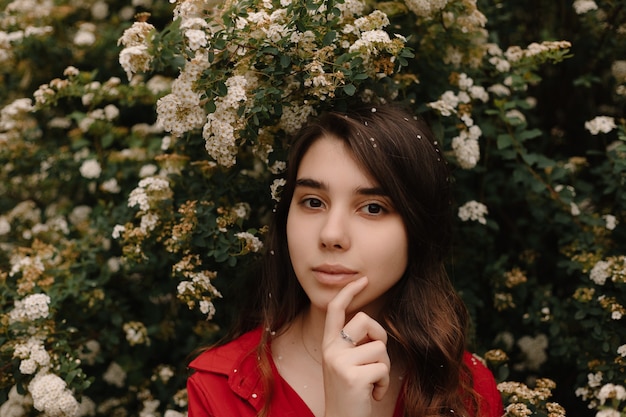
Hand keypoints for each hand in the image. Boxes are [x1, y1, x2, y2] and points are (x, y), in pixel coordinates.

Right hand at [322, 277, 390, 416]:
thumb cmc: (349, 393)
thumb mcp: (344, 364)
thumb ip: (352, 344)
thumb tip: (371, 325)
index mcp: (329, 344)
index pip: (336, 309)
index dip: (349, 292)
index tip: (363, 280)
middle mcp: (331, 350)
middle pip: (365, 320)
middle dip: (380, 336)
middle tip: (376, 358)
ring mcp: (340, 363)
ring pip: (380, 348)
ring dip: (383, 368)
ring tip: (371, 383)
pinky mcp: (353, 377)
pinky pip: (384, 369)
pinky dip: (384, 384)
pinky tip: (372, 394)